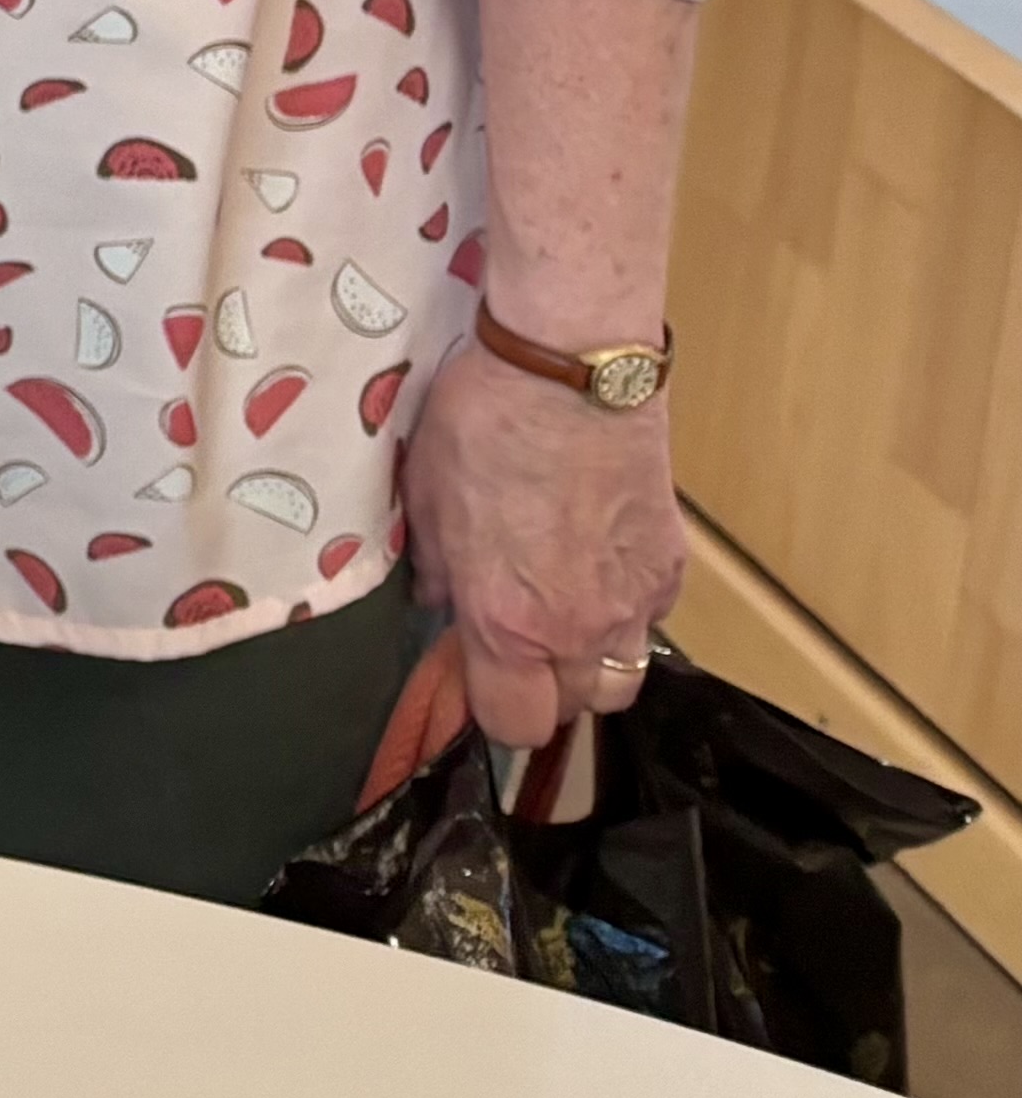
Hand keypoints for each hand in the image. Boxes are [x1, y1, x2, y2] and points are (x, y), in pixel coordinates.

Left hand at [401, 348, 684, 752]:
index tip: (472, 676)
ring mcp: (636, 602)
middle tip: (514, 640)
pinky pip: (649, 622)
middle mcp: (580, 629)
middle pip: (571, 710)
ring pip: (620, 678)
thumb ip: (433, 570)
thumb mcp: (425, 498)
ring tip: (559, 614)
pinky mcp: (671, 567)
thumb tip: (437, 601)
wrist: (571, 373)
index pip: (512, 725)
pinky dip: (625, 612)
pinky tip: (596, 565)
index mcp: (508, 623)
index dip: (489, 709)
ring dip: (588, 665)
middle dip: (539, 689)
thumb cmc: (483, 426)